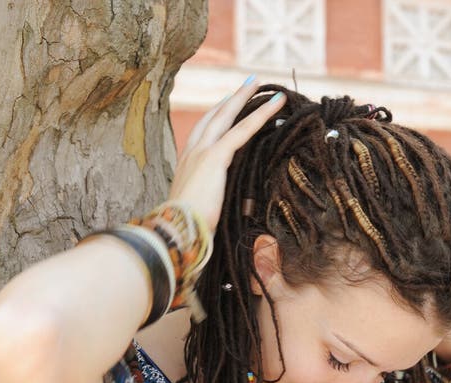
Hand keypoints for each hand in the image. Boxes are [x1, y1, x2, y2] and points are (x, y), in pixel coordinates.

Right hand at [168, 77, 285, 231]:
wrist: (174, 231)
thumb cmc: (185, 230)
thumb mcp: (197, 214)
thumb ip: (206, 205)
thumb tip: (213, 215)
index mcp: (186, 165)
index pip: (202, 133)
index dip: (215, 117)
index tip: (226, 104)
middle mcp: (191, 153)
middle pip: (213, 117)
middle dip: (231, 99)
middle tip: (247, 83)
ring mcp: (201, 152)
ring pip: (226, 117)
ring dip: (244, 97)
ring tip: (258, 82)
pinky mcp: (214, 157)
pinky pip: (241, 131)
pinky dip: (260, 115)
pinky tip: (276, 104)